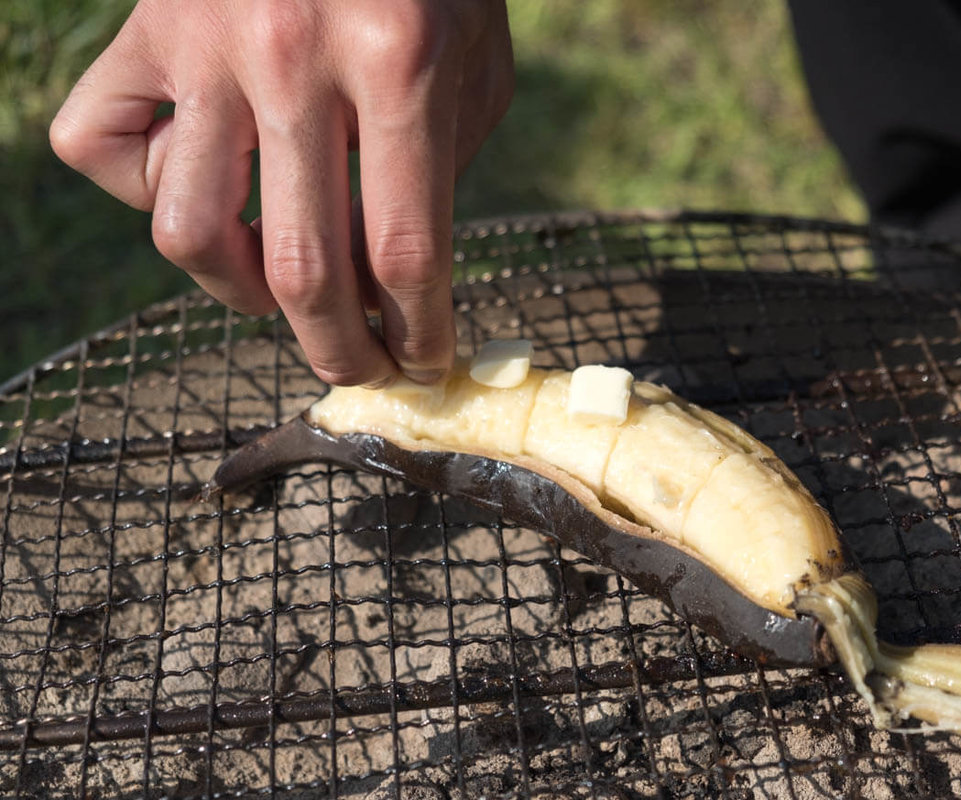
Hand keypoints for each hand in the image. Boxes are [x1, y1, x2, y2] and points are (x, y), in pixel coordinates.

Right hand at [50, 0, 512, 385]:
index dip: (420, 335)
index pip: (406, 252)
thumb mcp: (475, 64)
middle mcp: (289, 55)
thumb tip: (384, 284)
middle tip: (361, 370)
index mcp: (398, 62)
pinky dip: (144, 189)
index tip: (424, 367)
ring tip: (282, 290)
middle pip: (302, 269)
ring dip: (239, 292)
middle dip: (339, 352)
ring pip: (186, 233)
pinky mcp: (143, 29)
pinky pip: (97, 146)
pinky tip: (205, 182)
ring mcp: (202, 43)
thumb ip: (441, 172)